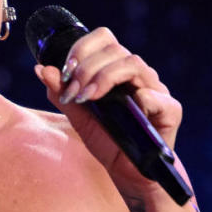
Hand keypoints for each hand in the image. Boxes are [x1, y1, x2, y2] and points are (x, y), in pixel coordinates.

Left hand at [34, 26, 182, 191]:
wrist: (127, 172)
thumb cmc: (106, 139)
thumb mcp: (77, 115)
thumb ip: (61, 92)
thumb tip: (40, 69)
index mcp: (116, 70)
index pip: (103, 39)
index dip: (82, 48)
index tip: (65, 72)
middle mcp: (138, 75)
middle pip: (115, 50)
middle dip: (86, 68)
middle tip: (74, 92)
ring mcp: (156, 90)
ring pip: (134, 64)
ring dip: (105, 77)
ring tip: (88, 97)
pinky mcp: (170, 111)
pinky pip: (156, 96)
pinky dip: (139, 97)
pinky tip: (123, 110)